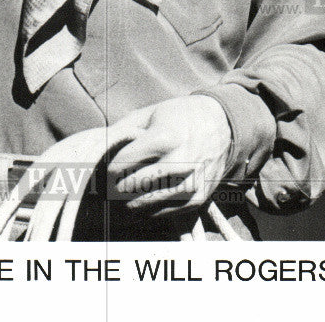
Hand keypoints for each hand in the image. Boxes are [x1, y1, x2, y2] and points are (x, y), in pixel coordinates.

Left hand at [106, 96, 231, 215]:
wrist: (223, 124)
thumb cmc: (181, 116)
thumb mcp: (152, 112)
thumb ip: (125, 128)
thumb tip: (101, 146)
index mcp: (164, 138)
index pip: (123, 163)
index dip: (111, 168)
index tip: (109, 169)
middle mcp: (179, 163)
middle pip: (132, 185)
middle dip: (117, 186)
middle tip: (111, 185)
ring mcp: (190, 182)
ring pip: (147, 203)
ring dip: (130, 202)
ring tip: (123, 196)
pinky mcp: (198, 197)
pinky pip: (166, 212)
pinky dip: (149, 210)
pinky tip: (142, 202)